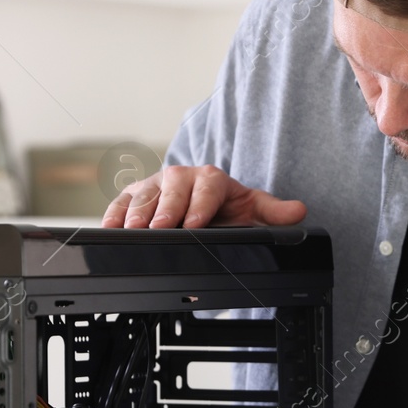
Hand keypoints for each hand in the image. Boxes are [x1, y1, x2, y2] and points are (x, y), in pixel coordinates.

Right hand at [100, 164, 306, 228]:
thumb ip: (273, 213)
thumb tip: (298, 212)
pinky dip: (113, 215)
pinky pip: (121, 203)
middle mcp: (181, 178)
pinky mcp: (134, 196)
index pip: (206, 187)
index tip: (195, 223)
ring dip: (137, 213)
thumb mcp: (252, 210)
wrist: (202, 203)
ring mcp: (155, 186)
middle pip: (171, 189)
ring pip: (144, 195)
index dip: (200, 205)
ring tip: (133, 230)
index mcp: (211, 179)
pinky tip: (109, 229)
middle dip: (165, 209)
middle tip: (160, 227)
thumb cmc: (225, 208)